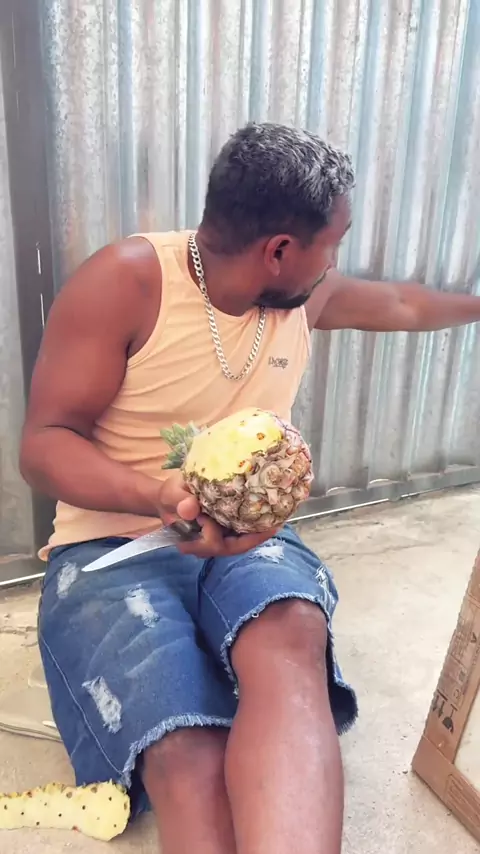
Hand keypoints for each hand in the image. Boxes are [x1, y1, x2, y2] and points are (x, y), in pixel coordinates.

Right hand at [158, 471, 278, 557]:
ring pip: (241, 542)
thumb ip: (179, 501)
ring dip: (258, 531)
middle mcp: (207, 545)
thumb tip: (190, 509)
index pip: (213, 543)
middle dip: (254, 536)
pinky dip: (255, 525)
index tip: (245, 520)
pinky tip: (271, 514)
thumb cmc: (171, 495)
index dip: (226, 534)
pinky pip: (243, 534)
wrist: (172, 495)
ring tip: (278, 517)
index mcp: (193, 540)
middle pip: (234, 547)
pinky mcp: (226, 531)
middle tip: (275, 522)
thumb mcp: (171, 494)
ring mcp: (218, 539)